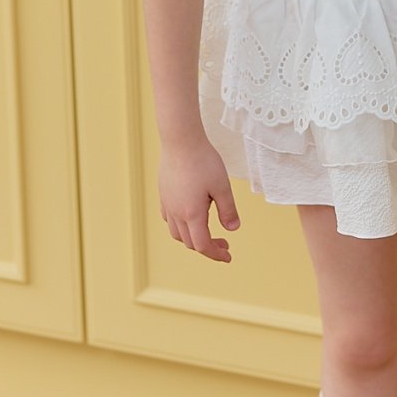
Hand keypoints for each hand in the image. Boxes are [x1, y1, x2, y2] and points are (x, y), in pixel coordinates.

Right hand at [159, 140, 241, 262]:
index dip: (216, 254)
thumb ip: (228, 210)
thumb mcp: (222, 186)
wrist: (180, 140)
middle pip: (190, 242)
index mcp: (192, 214)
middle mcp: (176, 213)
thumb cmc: (203, 161)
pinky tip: (190, 218)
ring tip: (207, 233)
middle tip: (225, 244)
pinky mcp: (163, 195)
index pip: (203, 245)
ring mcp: (167, 204)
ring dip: (193, 239)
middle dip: (208, 247)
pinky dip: (181, 226)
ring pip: (177, 233)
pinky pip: (169, 219)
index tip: (228, 256)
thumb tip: (233, 229)